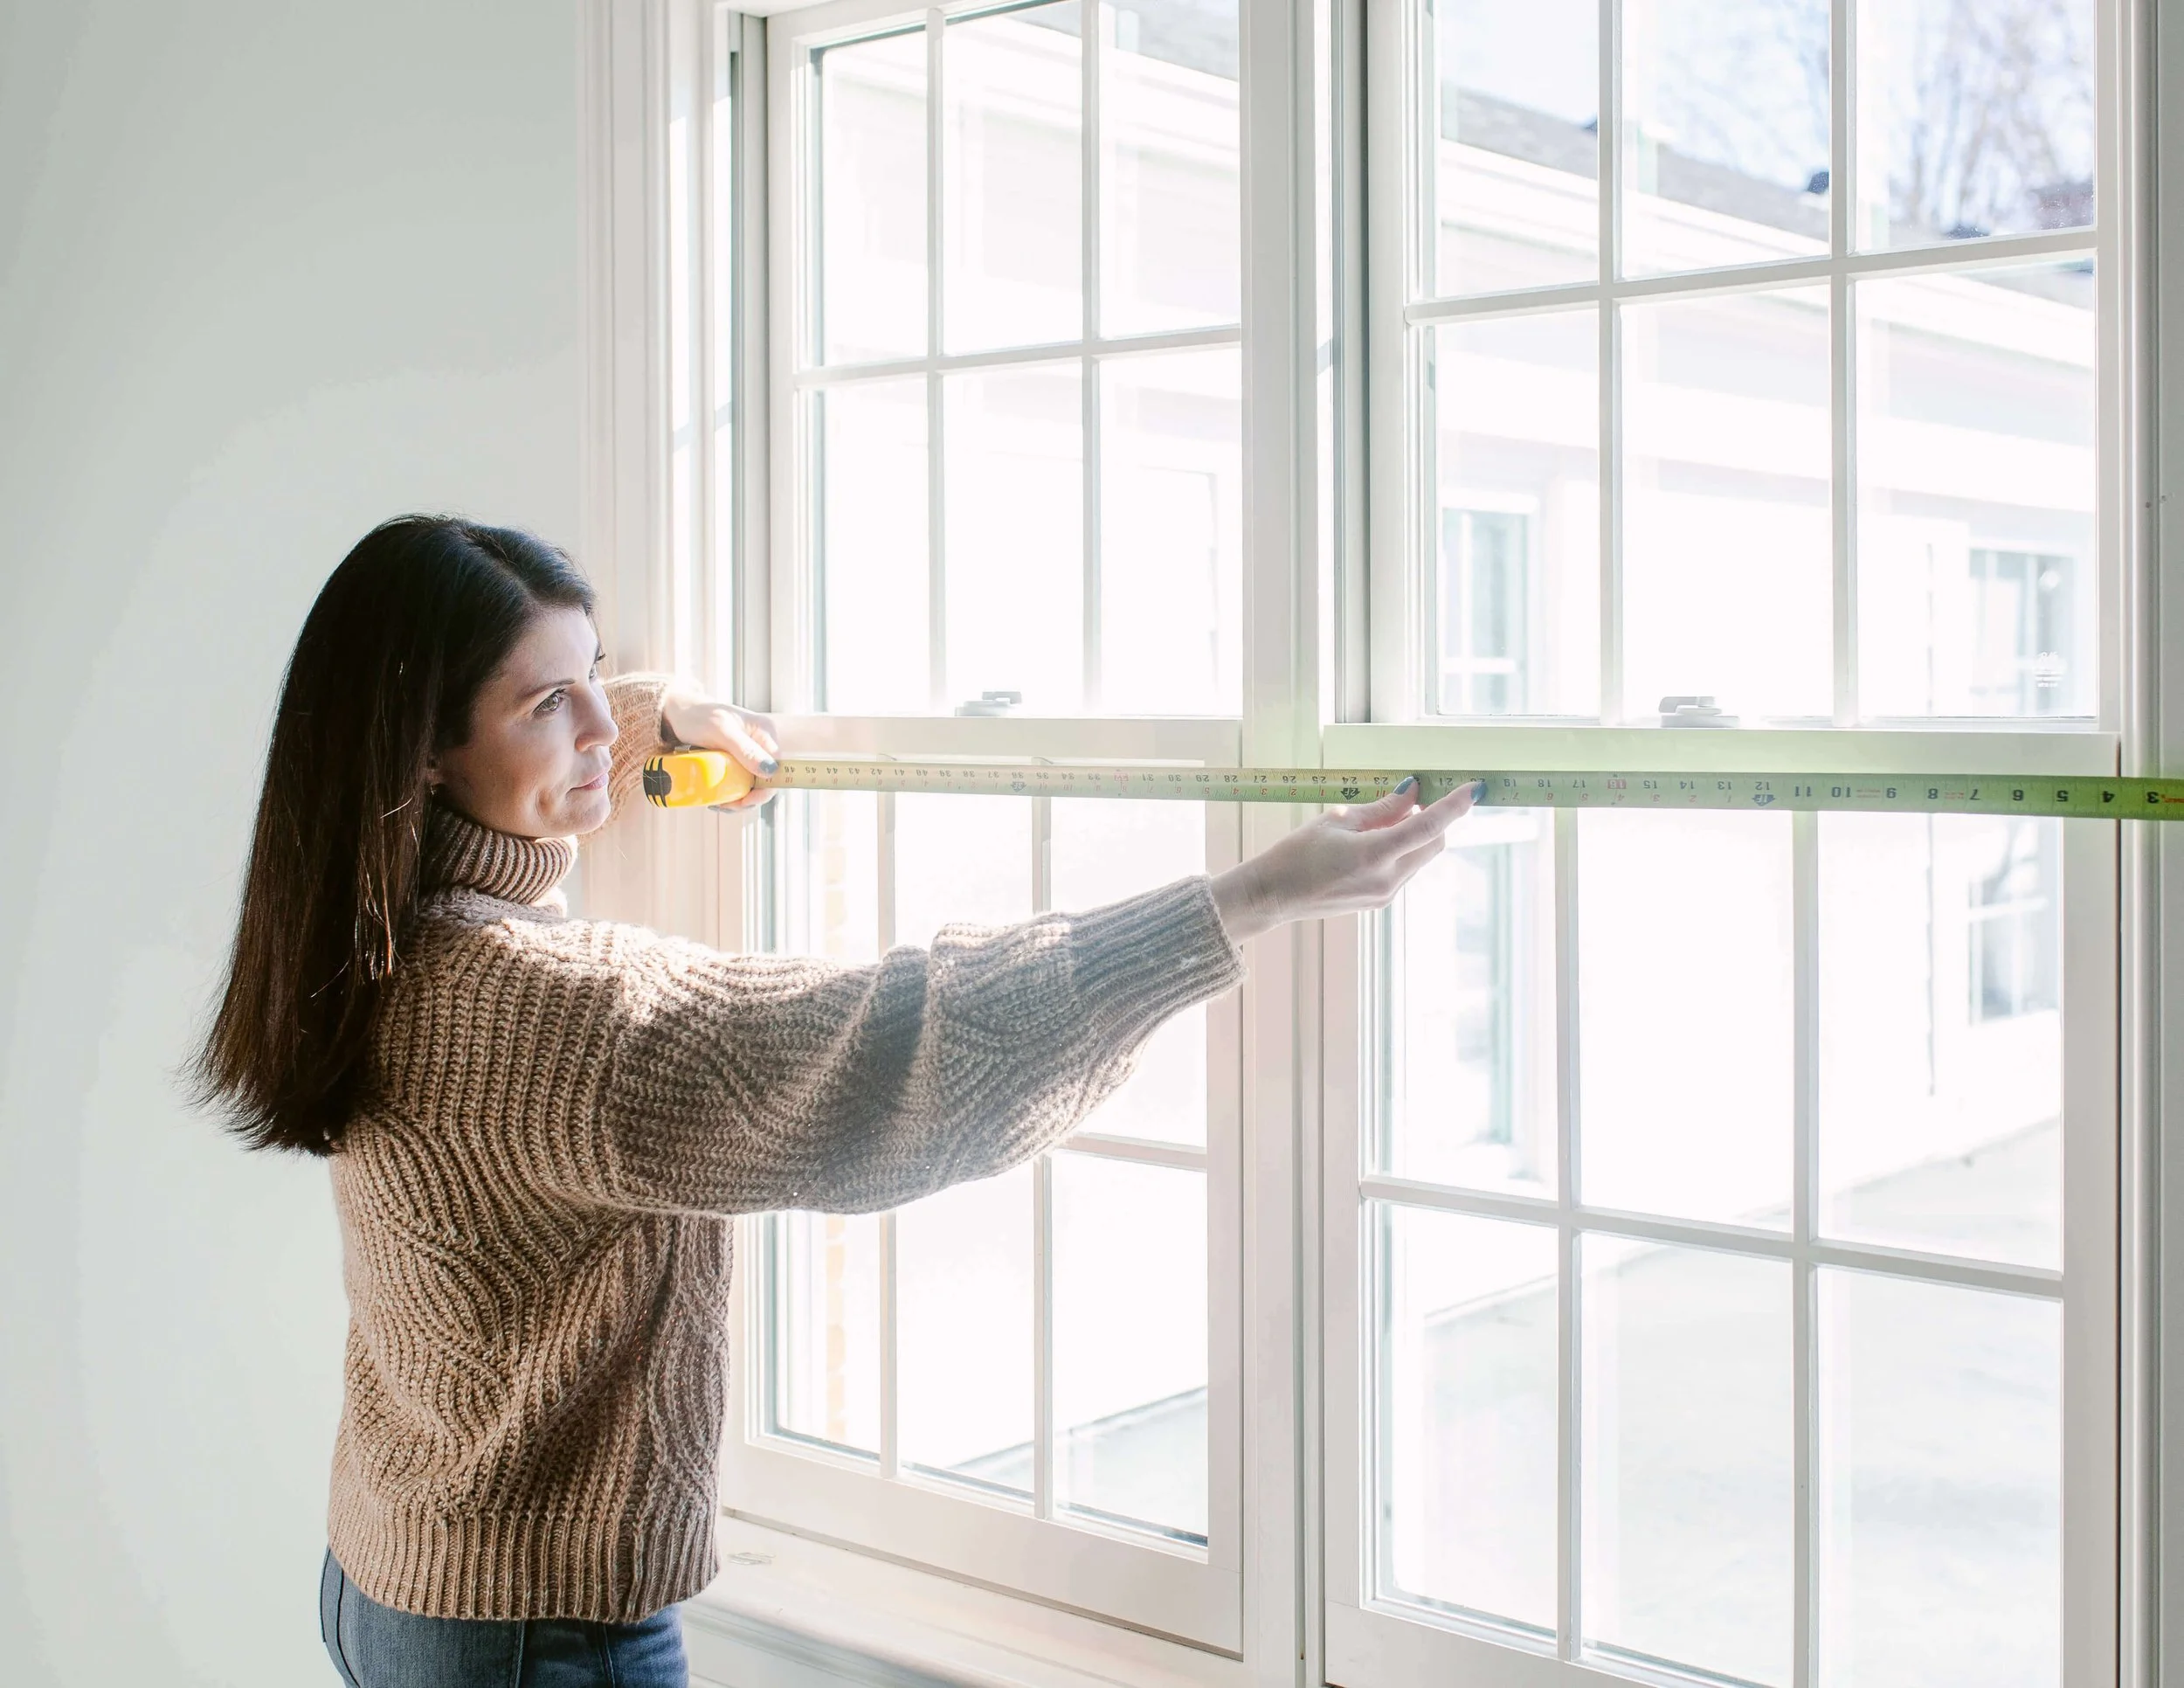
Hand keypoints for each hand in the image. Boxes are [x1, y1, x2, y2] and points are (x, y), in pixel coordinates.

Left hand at [660, 686, 781, 811]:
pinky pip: (742, 784)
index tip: (744, 801)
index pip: (778, 768)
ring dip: (739, 799)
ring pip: (754, 786)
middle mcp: (761, 744)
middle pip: (767, 781)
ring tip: (718, 803)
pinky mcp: (738, 763)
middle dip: (749, 798)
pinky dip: (732, 795)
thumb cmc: (698, 716)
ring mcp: (750, 755)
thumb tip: (770, 770)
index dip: (765, 789)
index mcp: (765, 733)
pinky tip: (718, 798)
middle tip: (726, 805)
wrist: (678, 715)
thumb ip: (745, 749)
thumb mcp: (720, 731)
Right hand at [1208, 778, 1483, 942]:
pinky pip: (1404, 869)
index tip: (1474, 789)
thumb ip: (1381, 808)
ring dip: (1414, 835)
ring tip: (1379, 821)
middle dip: (1432, 819)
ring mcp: (1385, 894)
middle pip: (1433, 844)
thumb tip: (1411, 792)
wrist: (1272, 896)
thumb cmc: (1295, 855)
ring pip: (1420, 857)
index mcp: (1374, 855)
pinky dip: (1400, 850)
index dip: (1454, 806)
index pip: (1428, 827)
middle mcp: (1387, 880)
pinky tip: (1372, 841)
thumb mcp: (1337, 821)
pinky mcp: (1379, 901)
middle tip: (1410, 798)